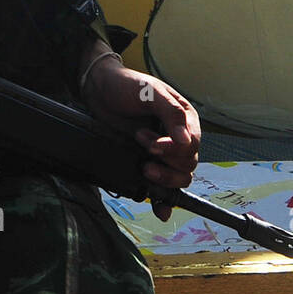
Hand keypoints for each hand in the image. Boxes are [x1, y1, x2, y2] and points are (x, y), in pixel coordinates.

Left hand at [83, 63, 199, 221]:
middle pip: (188, 164)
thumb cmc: (127, 84)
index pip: (193, 144)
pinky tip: (159, 209)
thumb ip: (170, 112)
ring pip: (179, 178)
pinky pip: (162, 188)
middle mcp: (178, 138)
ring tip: (144, 168)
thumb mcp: (150, 92)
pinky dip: (162, 200)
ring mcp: (163, 153)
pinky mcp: (148, 163)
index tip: (153, 145)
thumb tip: (185, 140)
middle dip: (167, 162)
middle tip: (145, 149)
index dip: (175, 150)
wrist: (99, 90)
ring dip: (164, 179)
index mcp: (185, 119)